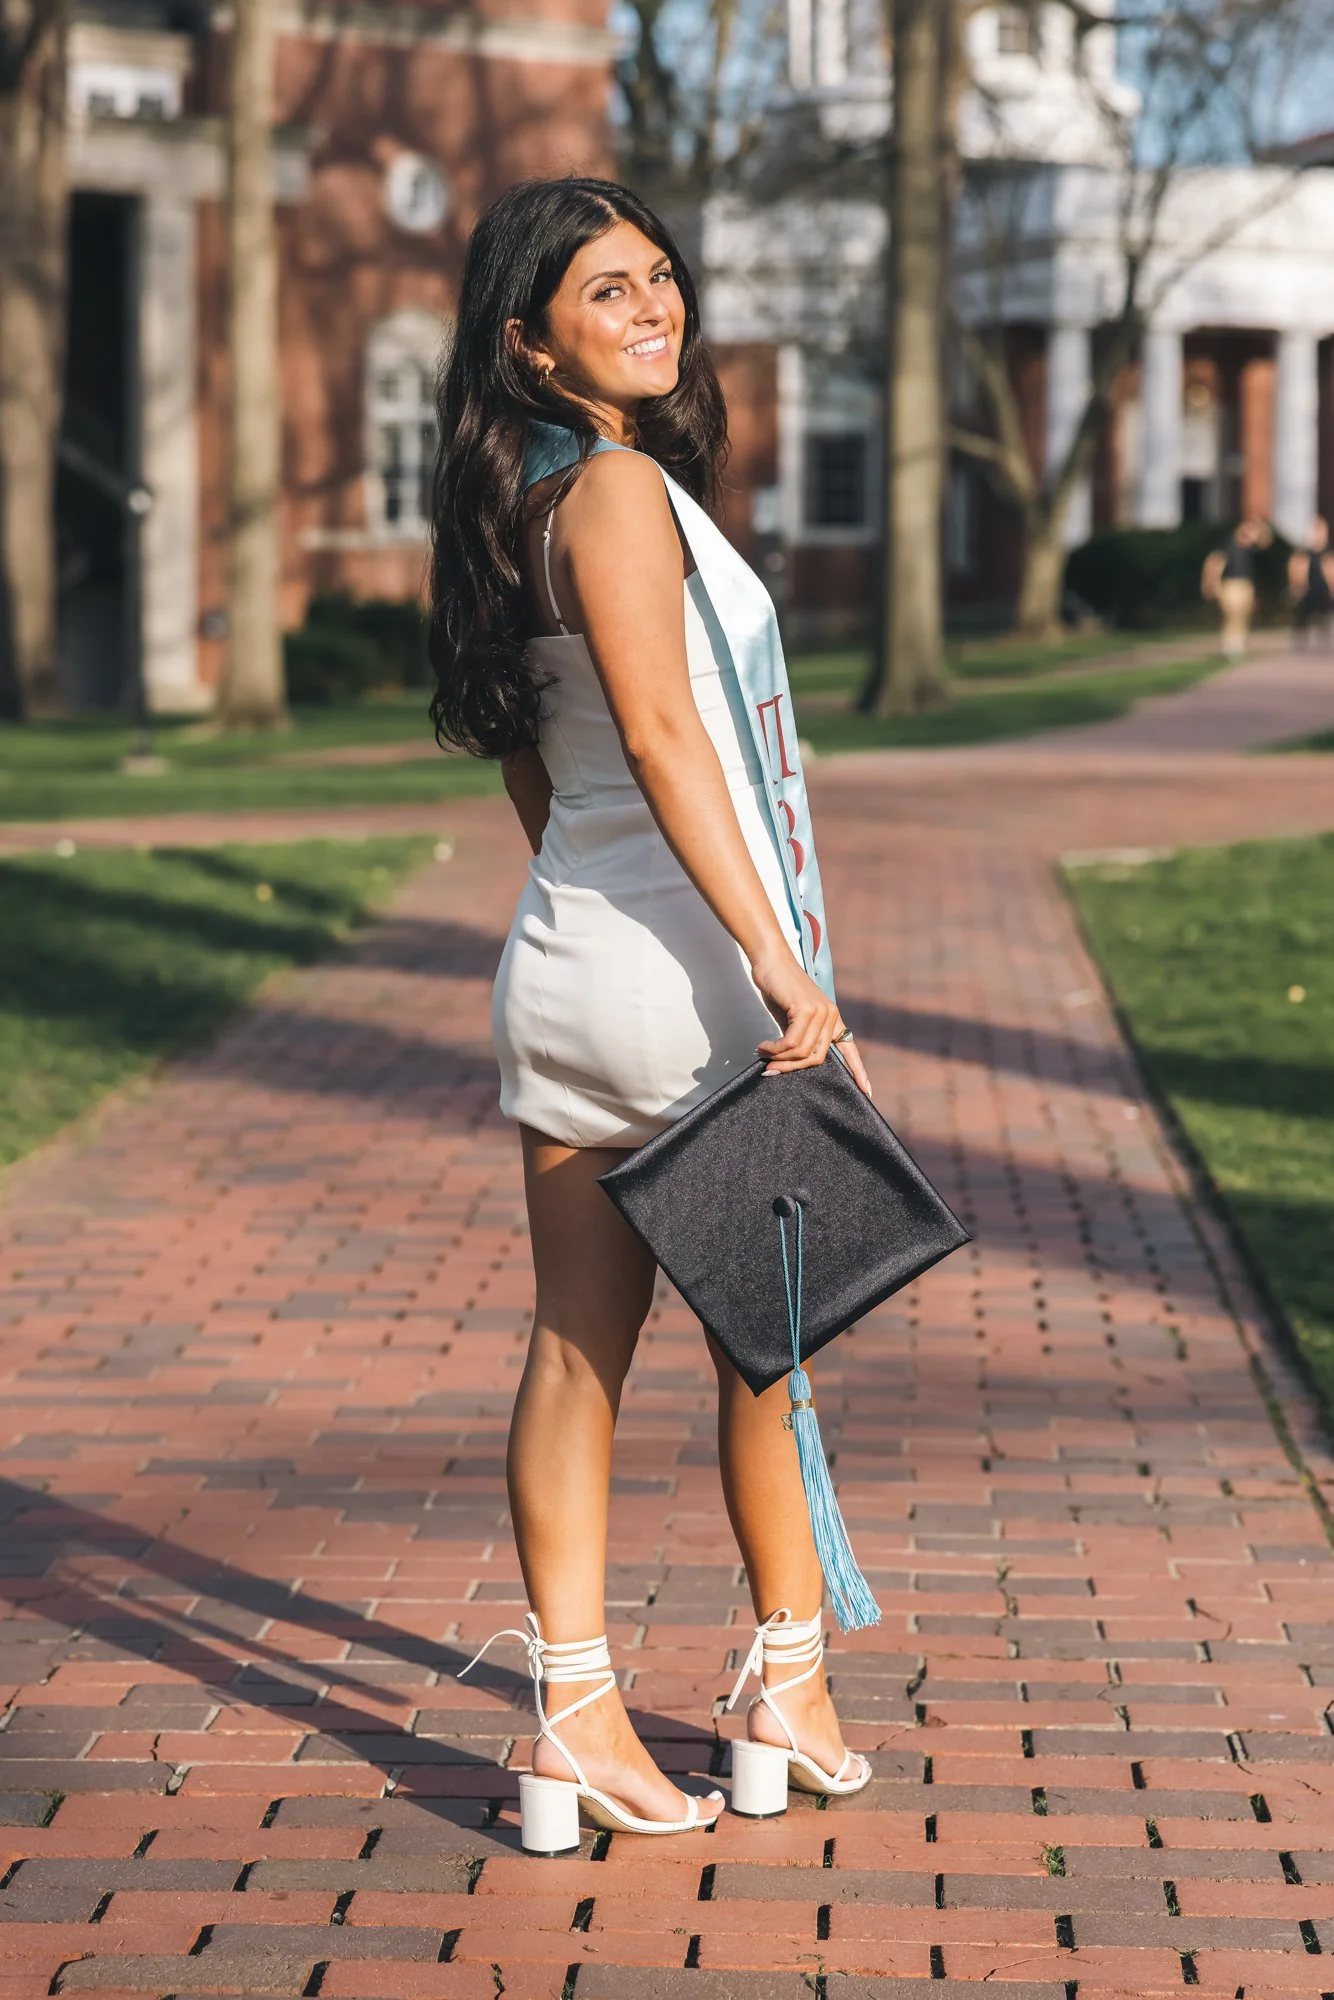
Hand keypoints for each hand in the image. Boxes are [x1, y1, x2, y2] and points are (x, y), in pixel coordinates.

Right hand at [750, 947, 872, 1096]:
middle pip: (816, 1058)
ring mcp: (821, 1012)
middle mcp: (831, 1016)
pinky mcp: (806, 1009)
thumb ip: (799, 1037)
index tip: (868, 1092)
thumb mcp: (793, 1018)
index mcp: (833, 1020)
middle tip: (771, 1070)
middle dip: (792, 1068)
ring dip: (779, 1058)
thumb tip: (792, 1063)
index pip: (849, 1049)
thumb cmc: (780, 989)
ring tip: (763, 1055)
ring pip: (802, 1052)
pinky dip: (774, 1049)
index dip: (858, 1071)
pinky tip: (763, 1047)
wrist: (771, 961)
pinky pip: (791, 1042)